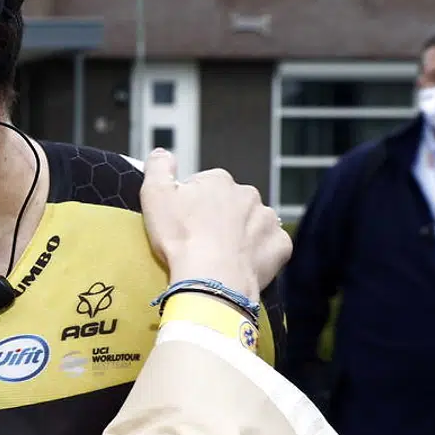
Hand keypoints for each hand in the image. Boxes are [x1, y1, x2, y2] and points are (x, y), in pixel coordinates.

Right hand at [139, 149, 289, 302]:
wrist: (210, 280)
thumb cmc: (181, 238)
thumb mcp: (154, 194)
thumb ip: (158, 167)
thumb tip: (162, 154)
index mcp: (219, 181)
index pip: (203, 186)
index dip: (190, 205)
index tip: (182, 223)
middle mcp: (248, 194)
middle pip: (230, 204)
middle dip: (218, 218)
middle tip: (199, 240)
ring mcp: (267, 221)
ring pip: (252, 223)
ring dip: (239, 234)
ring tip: (219, 255)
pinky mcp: (280, 246)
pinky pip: (270, 246)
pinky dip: (258, 253)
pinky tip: (240, 263)